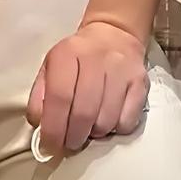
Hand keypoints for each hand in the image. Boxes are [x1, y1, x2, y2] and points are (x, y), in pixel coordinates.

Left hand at [26, 20, 148, 157]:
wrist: (114, 34)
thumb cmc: (77, 57)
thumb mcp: (51, 67)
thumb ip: (40, 96)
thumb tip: (40, 127)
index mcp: (68, 53)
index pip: (59, 97)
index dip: (53, 128)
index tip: (50, 145)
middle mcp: (96, 58)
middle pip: (84, 113)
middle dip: (74, 137)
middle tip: (70, 142)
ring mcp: (121, 70)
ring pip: (106, 121)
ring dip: (95, 134)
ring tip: (90, 126)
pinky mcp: (140, 81)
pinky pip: (127, 121)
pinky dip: (115, 129)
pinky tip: (109, 118)